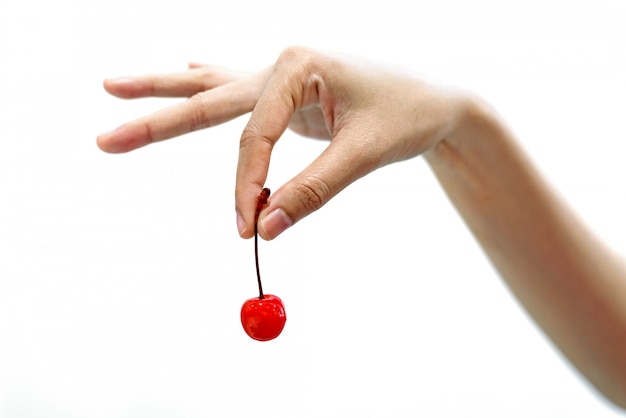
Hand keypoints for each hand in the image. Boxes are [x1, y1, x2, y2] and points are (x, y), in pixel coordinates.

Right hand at [98, 46, 467, 239]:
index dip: (245, 185)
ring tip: (112, 86)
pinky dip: (202, 88)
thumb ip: (315, 190)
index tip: (245, 227)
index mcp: (300, 64)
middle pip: (209, 99)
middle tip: (105, 138)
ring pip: (212, 88)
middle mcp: (283, 63)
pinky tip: (180, 71)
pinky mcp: (288, 93)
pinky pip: (236, 94)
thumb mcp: (366, 153)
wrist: (439, 98)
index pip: (254, 135)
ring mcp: (282, 76)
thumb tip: (268, 229)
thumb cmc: (409, 114)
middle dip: (157, 121)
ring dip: (164, 93)